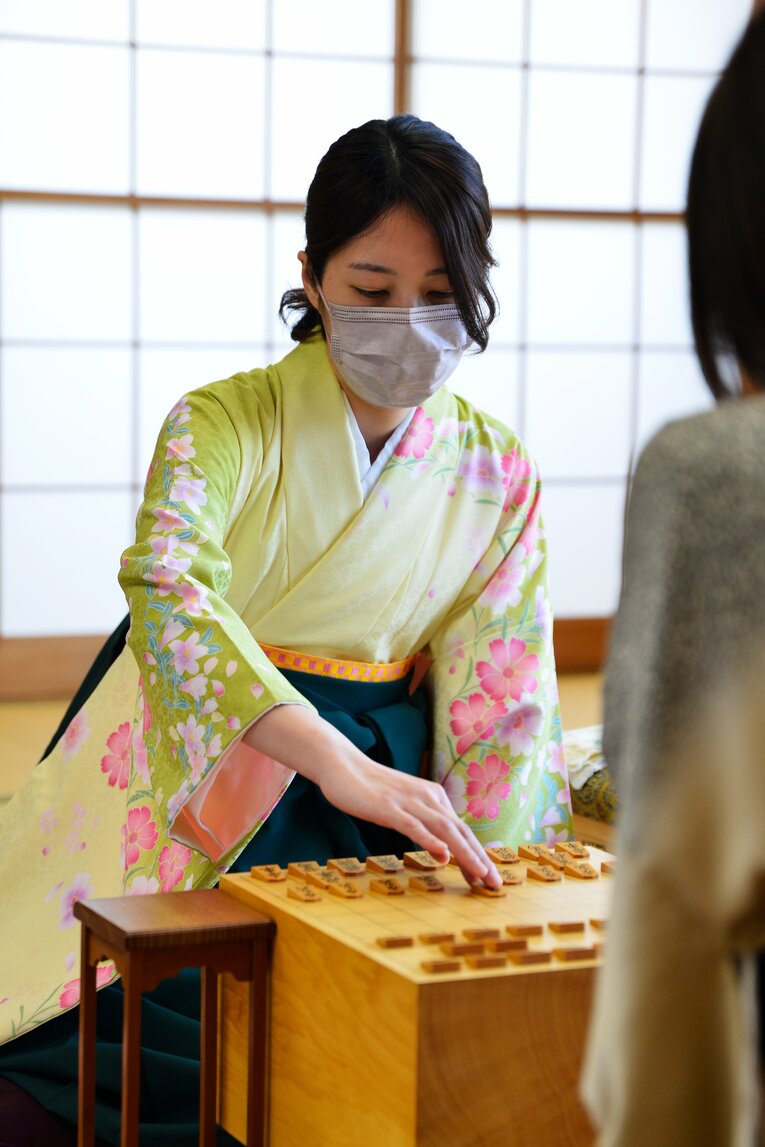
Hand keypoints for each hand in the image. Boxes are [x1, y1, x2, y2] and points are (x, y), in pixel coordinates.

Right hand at [244, 703, 501, 887]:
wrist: (342, 765)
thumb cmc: (372, 789)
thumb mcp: (404, 805)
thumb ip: (424, 825)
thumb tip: (444, 852)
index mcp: (433, 797)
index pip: (461, 830)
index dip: (478, 854)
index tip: (488, 878)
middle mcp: (427, 798)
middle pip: (460, 831)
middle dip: (480, 859)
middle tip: (495, 884)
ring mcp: (408, 802)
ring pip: (444, 830)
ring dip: (465, 854)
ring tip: (480, 874)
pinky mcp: (388, 807)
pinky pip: (413, 826)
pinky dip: (430, 841)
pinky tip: (442, 855)